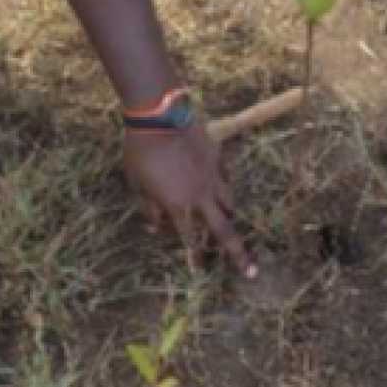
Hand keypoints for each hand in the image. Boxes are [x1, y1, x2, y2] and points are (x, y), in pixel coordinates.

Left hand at [123, 121, 254, 276]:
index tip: (199, 272)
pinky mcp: (218, 157)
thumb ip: (149, 208)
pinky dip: (223, 188)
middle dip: (237, 254)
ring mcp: (213, 176)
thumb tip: (157, 225)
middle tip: (250, 271)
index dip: (194, 258)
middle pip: (224, 231)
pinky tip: (219, 187)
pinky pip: (225, 178)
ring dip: (228, 217)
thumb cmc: (141, 152)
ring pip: (229, 204)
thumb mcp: (136, 184)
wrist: (159, 115)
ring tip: (228, 223)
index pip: (190, 240)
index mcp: (178, 205)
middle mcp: (201, 196)